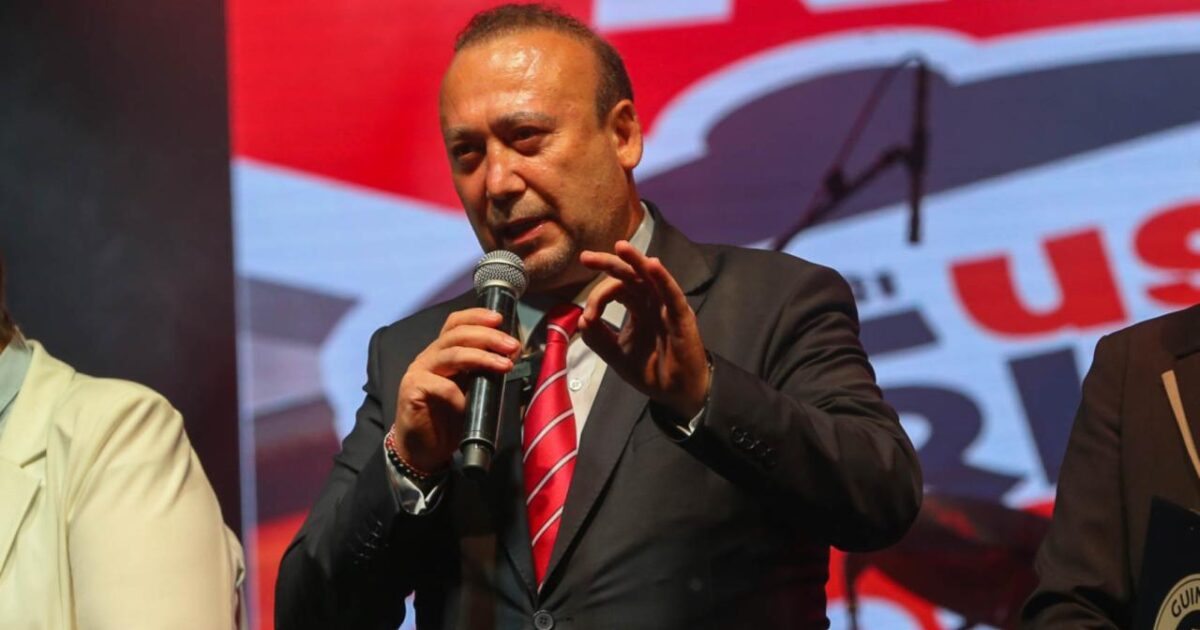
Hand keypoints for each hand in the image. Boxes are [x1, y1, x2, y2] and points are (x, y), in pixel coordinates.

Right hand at [392, 308, 519, 472]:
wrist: (422, 450)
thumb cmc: (448, 420)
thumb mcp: (470, 391)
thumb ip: (482, 372)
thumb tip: (510, 356)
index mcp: (442, 353)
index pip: (456, 324)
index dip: (477, 316)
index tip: (501, 319)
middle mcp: (429, 357)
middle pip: (457, 335)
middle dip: (488, 337)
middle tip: (511, 345)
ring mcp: (418, 372)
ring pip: (452, 354)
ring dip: (482, 357)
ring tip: (504, 365)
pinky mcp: (411, 391)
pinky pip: (441, 386)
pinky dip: (459, 395)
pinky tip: (468, 406)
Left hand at [578, 240, 709, 417]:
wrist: (676, 393)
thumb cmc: (652, 371)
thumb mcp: (617, 354)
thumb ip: (598, 337)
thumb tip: (582, 317)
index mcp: (637, 308)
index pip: (616, 289)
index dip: (598, 297)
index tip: (587, 317)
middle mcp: (652, 302)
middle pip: (630, 275)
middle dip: (609, 264)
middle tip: (586, 258)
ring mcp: (667, 307)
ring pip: (652, 277)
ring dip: (637, 261)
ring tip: (621, 247)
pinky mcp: (682, 317)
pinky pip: (673, 294)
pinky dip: (664, 279)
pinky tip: (652, 265)